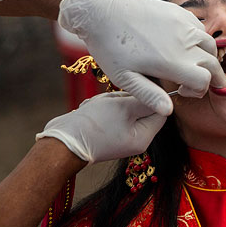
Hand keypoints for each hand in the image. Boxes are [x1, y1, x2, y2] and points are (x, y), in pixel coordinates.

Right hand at [36, 92, 166, 163]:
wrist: (61, 141)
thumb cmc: (94, 124)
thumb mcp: (124, 107)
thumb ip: (146, 100)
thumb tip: (163, 95)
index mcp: (144, 137)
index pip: (160, 111)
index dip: (151, 96)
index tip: (138, 86)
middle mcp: (136, 139)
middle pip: (142, 107)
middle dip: (126, 99)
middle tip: (112, 101)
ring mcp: (121, 135)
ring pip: (125, 106)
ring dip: (112, 101)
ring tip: (99, 106)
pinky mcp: (108, 130)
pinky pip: (112, 111)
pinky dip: (103, 106)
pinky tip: (93, 110)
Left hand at [58, 0, 225, 114]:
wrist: (103, 12)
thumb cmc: (110, 48)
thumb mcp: (125, 78)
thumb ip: (149, 95)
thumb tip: (169, 111)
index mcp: (172, 62)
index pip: (204, 81)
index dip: (199, 91)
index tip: (184, 91)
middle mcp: (184, 43)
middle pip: (213, 63)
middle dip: (214, 77)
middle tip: (207, 84)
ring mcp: (184, 25)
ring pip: (210, 45)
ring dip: (209, 58)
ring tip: (197, 65)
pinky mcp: (179, 12)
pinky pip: (200, 28)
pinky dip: (200, 39)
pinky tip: (186, 45)